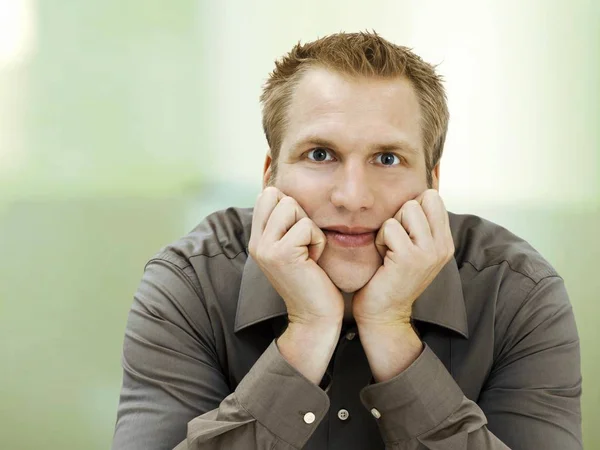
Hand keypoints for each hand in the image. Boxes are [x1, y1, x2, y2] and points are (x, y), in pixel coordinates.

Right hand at [248, 187, 344, 326]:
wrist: (314, 317)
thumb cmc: (312, 280)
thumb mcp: (292, 247)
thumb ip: (283, 224)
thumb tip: (286, 193)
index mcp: (256, 239)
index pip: (266, 195)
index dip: (289, 206)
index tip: (297, 234)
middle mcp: (255, 242)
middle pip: (277, 195)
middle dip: (298, 213)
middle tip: (303, 243)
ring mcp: (265, 248)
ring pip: (291, 206)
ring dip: (310, 228)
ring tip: (308, 253)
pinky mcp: (281, 253)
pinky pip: (307, 226)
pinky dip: (318, 241)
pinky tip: (313, 261)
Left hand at [352, 189, 454, 327]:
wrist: (383, 313)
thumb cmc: (390, 276)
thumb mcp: (412, 246)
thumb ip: (419, 222)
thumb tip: (420, 187)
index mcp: (445, 241)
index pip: (433, 197)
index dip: (411, 208)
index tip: (404, 233)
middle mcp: (442, 245)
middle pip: (421, 199)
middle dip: (401, 215)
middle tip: (395, 243)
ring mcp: (429, 252)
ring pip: (407, 209)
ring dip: (389, 228)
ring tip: (389, 251)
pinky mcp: (411, 257)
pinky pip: (390, 227)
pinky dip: (380, 240)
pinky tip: (383, 260)